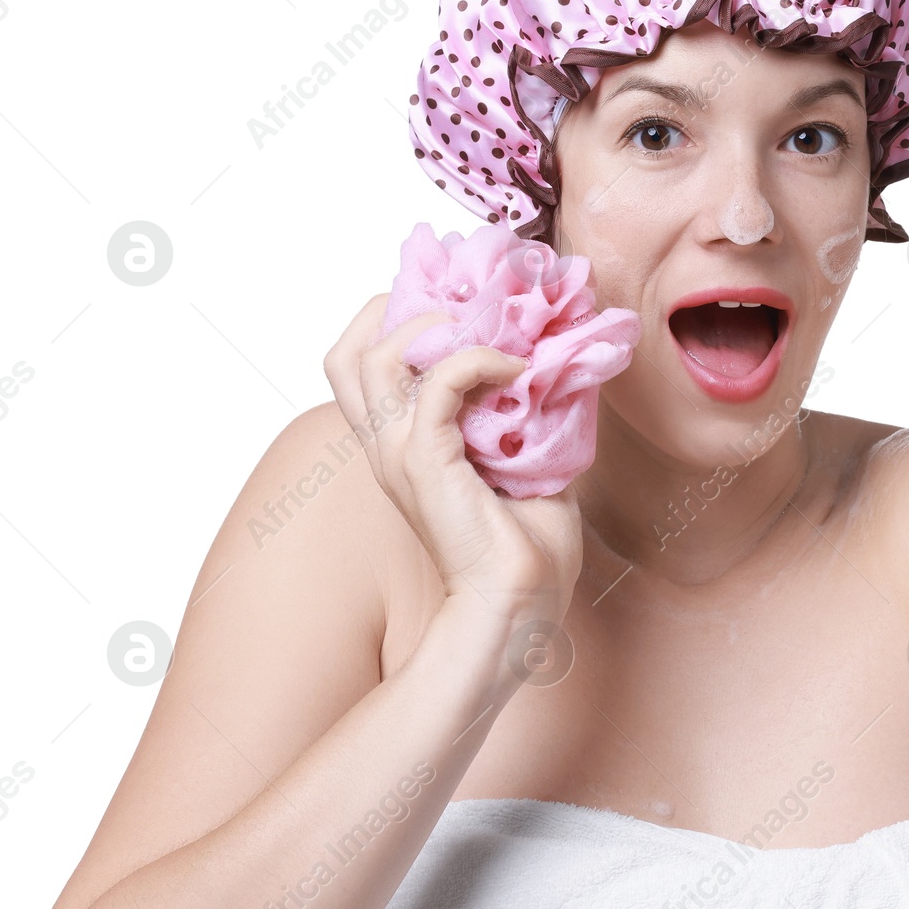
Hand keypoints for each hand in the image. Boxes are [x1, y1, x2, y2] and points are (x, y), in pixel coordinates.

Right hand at [323, 293, 582, 625]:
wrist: (522, 601)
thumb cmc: (528, 548)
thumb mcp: (527, 463)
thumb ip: (528, 415)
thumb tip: (561, 365)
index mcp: (402, 446)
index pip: (361, 366)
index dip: (395, 323)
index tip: (456, 307)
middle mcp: (388, 446)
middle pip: (348, 355)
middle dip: (398, 312)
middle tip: (461, 307)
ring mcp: (399, 454)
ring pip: (377, 357)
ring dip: (434, 328)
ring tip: (487, 332)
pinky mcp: (426, 462)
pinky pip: (441, 383)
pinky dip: (479, 360)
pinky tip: (518, 370)